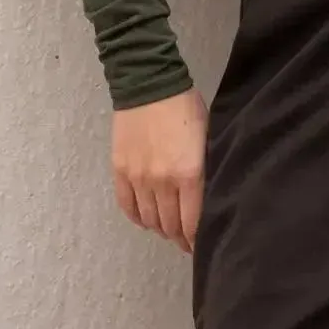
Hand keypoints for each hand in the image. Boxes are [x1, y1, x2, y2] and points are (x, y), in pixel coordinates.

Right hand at [111, 85, 208, 253]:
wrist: (148, 83)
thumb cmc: (185, 106)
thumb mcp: (207, 137)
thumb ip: (206, 170)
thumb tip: (207, 198)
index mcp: (189, 174)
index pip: (192, 223)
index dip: (195, 241)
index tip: (200, 246)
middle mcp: (162, 182)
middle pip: (170, 226)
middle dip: (179, 237)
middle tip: (186, 240)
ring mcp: (138, 178)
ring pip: (150, 220)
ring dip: (160, 228)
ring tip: (168, 228)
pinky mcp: (120, 171)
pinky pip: (128, 206)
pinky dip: (138, 217)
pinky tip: (146, 218)